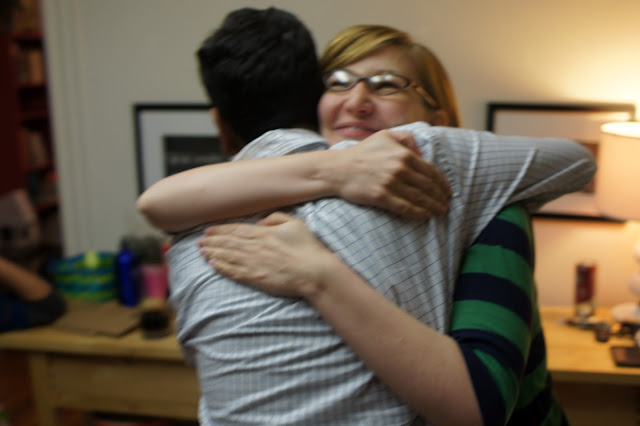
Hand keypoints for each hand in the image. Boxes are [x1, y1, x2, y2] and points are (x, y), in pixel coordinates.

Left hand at [200, 212, 333, 297]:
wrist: (314, 273)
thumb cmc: (308, 249)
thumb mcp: (296, 224)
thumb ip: (277, 218)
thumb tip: (262, 221)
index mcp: (264, 233)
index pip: (237, 230)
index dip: (221, 230)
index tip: (209, 229)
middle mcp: (255, 247)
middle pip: (228, 243)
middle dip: (212, 241)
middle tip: (199, 240)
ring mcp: (254, 263)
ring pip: (228, 256)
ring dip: (213, 253)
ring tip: (202, 251)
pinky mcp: (256, 278)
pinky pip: (234, 272)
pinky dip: (222, 267)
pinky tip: (213, 265)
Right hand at [328, 130, 450, 218]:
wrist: (338, 169)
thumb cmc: (362, 152)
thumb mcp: (385, 135)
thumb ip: (407, 138)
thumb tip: (421, 152)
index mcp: (404, 153)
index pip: (430, 171)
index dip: (442, 183)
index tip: (448, 191)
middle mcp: (400, 168)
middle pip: (428, 186)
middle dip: (440, 197)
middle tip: (447, 205)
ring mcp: (390, 183)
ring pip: (419, 198)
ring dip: (433, 206)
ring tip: (440, 212)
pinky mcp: (381, 197)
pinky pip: (405, 207)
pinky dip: (418, 212)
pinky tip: (425, 215)